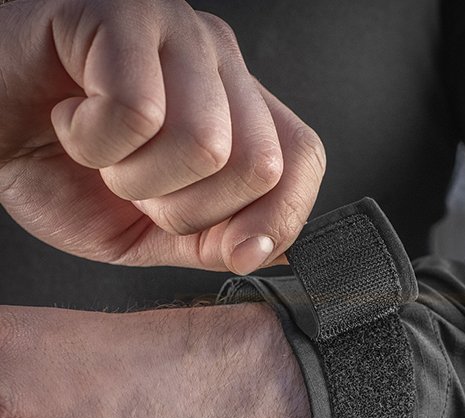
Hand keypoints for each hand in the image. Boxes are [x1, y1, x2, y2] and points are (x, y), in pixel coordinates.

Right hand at [0, 0, 324, 274]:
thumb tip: (267, 251)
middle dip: (188, 209)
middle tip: (137, 189)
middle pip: (261, 165)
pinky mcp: (123, 14)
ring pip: (205, 145)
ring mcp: (178, 33)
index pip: (304, 160)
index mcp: (237, 111)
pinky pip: (138, 113)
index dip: (279, 218)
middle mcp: (221, 64)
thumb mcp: (148, 231)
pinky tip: (72, 120)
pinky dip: (93, 143)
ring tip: (103, 155)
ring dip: (136, 178)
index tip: (234, 248)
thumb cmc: (64, 172)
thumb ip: (210, 241)